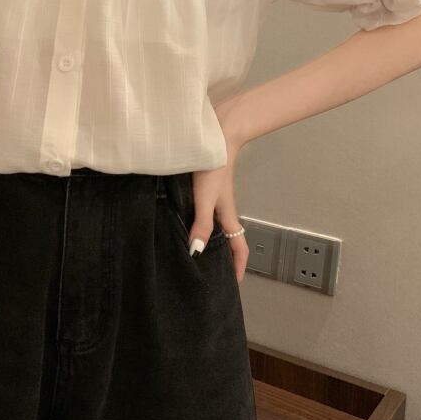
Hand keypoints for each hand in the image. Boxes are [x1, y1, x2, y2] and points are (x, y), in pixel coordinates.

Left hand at [190, 141, 249, 285]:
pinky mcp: (204, 188)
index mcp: (228, 214)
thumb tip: (197, 252)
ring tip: (194, 254)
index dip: (239, 266)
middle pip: (228, 238)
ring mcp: (214, 198)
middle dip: (224, 257)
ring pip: (215, 226)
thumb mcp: (205, 197)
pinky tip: (180, 224)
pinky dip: (197, 224)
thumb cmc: (212, 167)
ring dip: (210, 241)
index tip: (234, 284)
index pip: (240, 245)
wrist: (215, 136)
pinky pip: (203, 213)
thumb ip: (202, 222)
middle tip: (209, 273)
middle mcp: (222, 209)